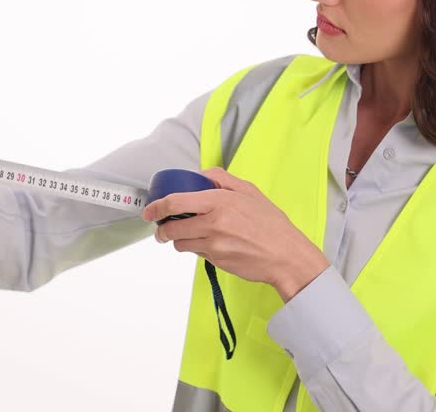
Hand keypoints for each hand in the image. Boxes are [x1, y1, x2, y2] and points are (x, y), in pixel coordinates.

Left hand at [141, 167, 330, 301]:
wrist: (286, 256)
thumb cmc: (271, 223)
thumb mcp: (249, 191)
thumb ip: (222, 179)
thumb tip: (200, 174)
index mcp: (219, 201)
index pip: (176, 202)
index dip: (156, 207)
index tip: (149, 210)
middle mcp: (213, 223)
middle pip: (172, 227)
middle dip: (162, 229)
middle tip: (162, 227)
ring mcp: (213, 245)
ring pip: (181, 243)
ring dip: (179, 240)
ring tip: (190, 234)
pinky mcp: (216, 261)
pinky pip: (196, 253)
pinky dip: (197, 248)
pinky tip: (211, 243)